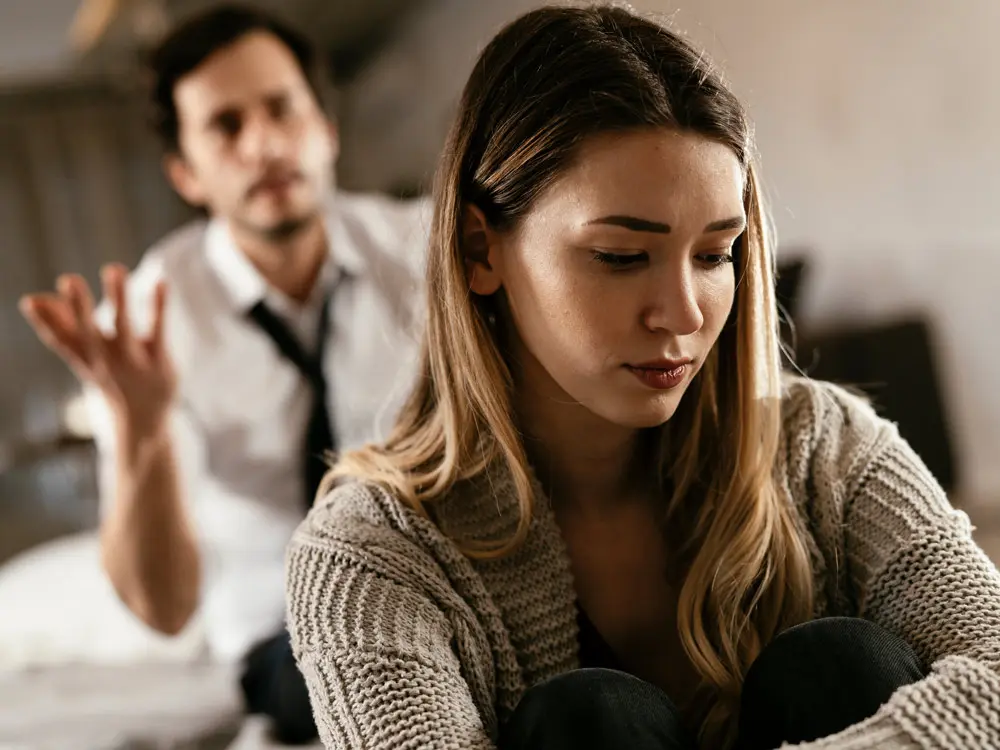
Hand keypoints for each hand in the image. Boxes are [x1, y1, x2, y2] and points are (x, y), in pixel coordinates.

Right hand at [19, 264, 176, 438]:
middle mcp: (105, 360)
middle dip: (78, 307)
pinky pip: (159, 330)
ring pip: (124, 327)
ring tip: (113, 268)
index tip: (30, 301)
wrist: (143, 420)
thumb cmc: (110, 378)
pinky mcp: (160, 360)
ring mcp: (133, 361)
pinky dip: (158, 306)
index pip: (59, 340)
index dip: (43, 322)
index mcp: (83, 358)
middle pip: (88, 333)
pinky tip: (161, 282)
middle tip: (68, 279)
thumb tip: (31, 298)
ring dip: (118, 298)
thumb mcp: (83, 356)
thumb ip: (60, 326)